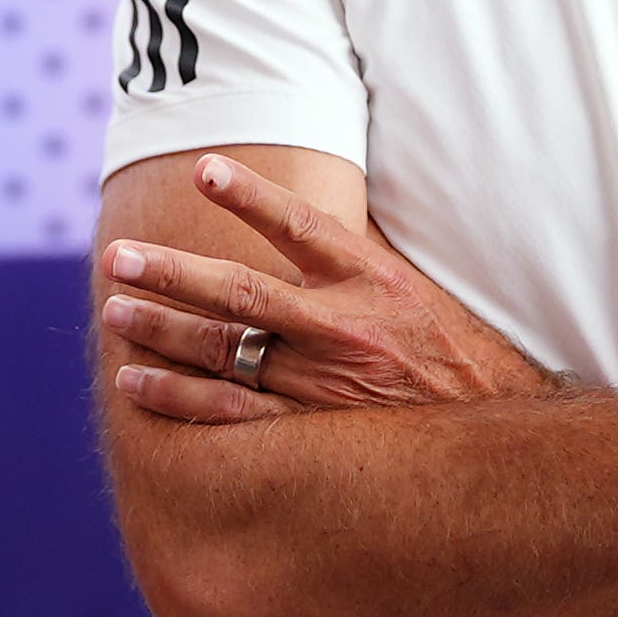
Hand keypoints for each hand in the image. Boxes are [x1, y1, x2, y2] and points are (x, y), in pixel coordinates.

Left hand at [101, 152, 554, 423]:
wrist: (504, 449)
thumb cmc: (459, 364)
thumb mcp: (418, 298)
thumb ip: (358, 269)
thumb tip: (304, 234)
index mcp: (374, 282)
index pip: (301, 226)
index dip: (249, 195)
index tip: (203, 167)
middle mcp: (344, 328)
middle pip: (240, 292)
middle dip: (171, 273)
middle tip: (118, 257)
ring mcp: (324, 386)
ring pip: (225, 351)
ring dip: (162, 330)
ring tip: (113, 311)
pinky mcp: (312, 435)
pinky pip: (230, 415)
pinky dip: (178, 399)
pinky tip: (137, 383)